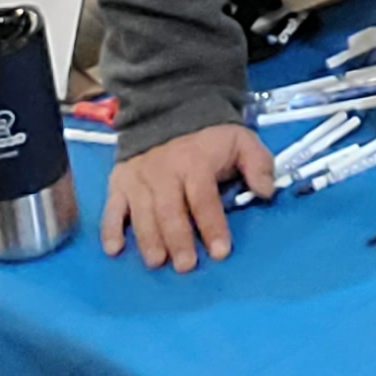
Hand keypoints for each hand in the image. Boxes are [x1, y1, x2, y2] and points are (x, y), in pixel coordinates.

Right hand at [100, 124, 272, 271]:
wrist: (170, 109)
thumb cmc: (210, 137)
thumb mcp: (241, 141)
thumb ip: (257, 164)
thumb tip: (265, 191)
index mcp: (194, 162)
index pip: (204, 198)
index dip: (212, 226)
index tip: (219, 252)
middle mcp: (163, 171)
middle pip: (170, 210)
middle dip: (177, 239)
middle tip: (185, 266)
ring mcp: (138, 178)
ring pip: (142, 212)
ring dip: (148, 238)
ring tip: (156, 262)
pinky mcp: (119, 182)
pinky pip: (112, 207)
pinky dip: (110, 228)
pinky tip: (114, 250)